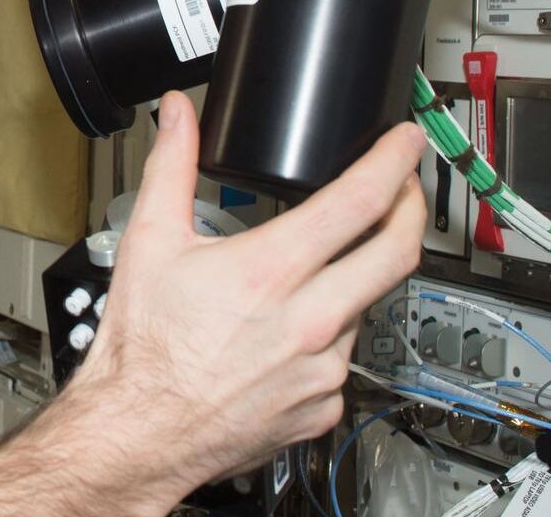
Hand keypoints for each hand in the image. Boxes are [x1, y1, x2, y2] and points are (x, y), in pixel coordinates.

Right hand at [71, 92, 425, 497]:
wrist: (139, 434)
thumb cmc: (142, 352)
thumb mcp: (150, 242)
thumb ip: (171, 165)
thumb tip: (179, 116)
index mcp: (269, 272)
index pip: (359, 202)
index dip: (393, 161)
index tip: (405, 142)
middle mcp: (308, 322)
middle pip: (397, 253)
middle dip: (411, 209)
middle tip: (406, 188)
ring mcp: (322, 369)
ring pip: (366, 308)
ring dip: (356, 279)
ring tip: (320, 271)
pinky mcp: (324, 406)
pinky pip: (343, 359)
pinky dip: (329, 337)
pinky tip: (293, 333)